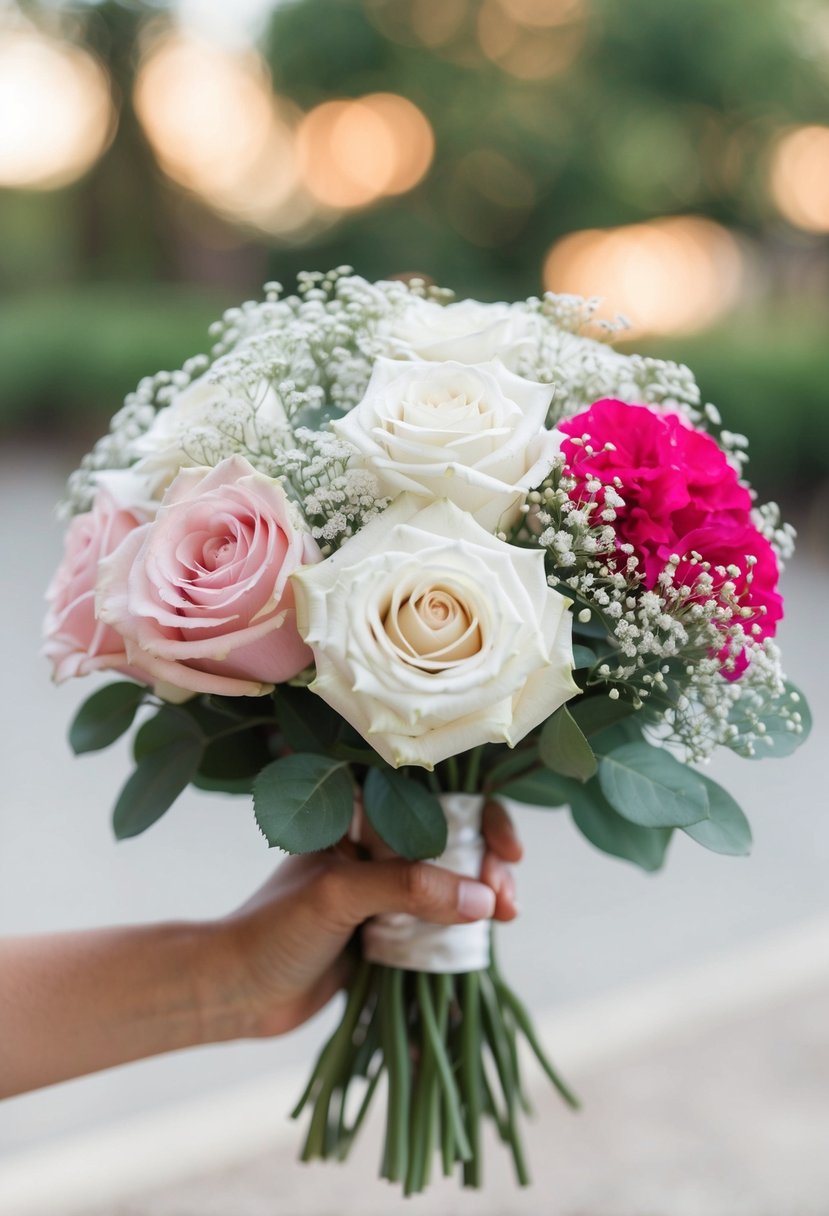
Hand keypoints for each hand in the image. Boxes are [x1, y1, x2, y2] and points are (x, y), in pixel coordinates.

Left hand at [208, 801, 520, 1041]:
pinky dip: (470, 926)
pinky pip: (442, 921)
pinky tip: (491, 936)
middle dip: (488, 860)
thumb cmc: (273, 929)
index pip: (433, 796)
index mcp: (358, 814)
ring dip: (486, 893)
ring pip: (454, 880)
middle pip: (454, 837)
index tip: (504, 847)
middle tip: (504, 895)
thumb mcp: (339, 895)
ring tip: (506, 916)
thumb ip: (407, 888)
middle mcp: (377, 844)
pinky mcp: (391, 930)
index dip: (479, 813)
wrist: (236, 994)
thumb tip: (481, 898)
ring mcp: (386, 888)